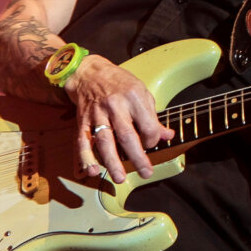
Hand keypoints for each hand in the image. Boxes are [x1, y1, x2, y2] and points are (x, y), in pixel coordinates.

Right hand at [64, 55, 174, 182]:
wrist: (90, 73)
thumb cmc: (119, 83)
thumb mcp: (142, 92)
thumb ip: (153, 116)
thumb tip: (167, 135)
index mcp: (134, 97)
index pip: (148, 125)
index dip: (152, 139)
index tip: (150, 144)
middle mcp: (115, 105)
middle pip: (127, 136)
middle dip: (137, 157)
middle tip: (146, 173)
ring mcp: (97, 114)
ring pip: (105, 140)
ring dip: (112, 162)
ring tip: (120, 178)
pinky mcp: (83, 121)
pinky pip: (83, 141)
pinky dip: (86, 157)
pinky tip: (92, 170)